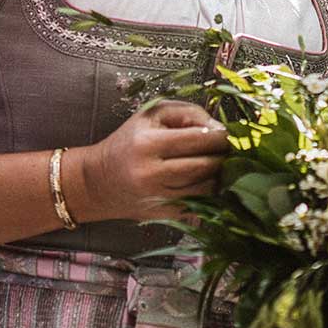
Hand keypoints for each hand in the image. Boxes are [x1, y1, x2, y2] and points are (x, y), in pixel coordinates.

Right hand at [74, 101, 229, 222]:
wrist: (99, 182)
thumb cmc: (129, 142)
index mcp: (148, 144)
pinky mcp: (164, 216)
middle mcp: (152, 174)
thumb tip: (217, 127)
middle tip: (228, 148)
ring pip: (207, 188)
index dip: (219, 135)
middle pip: (206, 165)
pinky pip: (200, 206)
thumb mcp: (151, 115)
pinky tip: (209, 181)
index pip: (198, 139)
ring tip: (219, 164)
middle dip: (223, 155)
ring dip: (220, 176)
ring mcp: (158, 198)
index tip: (226, 133)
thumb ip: (187, 112)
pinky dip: (211, 194)